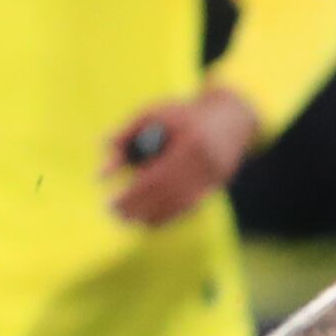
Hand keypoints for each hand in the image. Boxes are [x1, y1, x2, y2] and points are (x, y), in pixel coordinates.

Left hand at [102, 86, 260, 227]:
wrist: (232, 116)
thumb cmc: (184, 114)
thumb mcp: (153, 115)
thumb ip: (125, 137)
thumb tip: (103, 172)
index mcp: (190, 142)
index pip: (158, 177)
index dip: (134, 194)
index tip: (113, 203)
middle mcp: (206, 162)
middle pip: (169, 193)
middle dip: (141, 207)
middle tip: (116, 215)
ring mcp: (215, 175)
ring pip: (182, 204)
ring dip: (155, 216)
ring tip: (132, 221)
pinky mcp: (218, 184)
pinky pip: (193, 206)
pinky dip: (171, 215)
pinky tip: (153, 220)